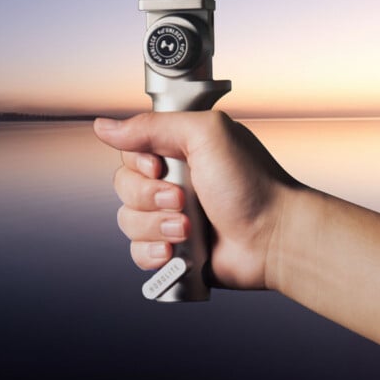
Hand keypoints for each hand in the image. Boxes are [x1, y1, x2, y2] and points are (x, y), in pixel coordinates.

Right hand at [93, 110, 298, 289]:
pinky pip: (137, 252)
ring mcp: (172, 215)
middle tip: (182, 198)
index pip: (130, 149)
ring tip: (189, 228)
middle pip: (124, 185)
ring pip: (128, 220)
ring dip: (156, 226)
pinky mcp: (173, 248)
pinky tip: (177, 250)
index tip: (160, 165)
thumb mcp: (204, 134)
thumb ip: (152, 126)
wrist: (274, 238)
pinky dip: (154, 253)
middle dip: (149, 197)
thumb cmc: (251, 183)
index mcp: (179, 147)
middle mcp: (172, 179)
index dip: (139, 161)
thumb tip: (104, 126)